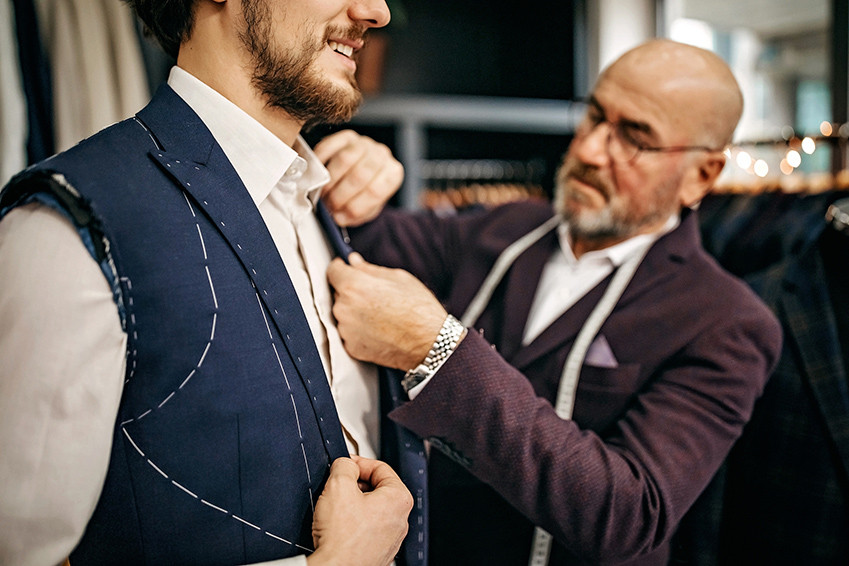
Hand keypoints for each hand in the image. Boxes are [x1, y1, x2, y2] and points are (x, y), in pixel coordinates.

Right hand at [308, 456, 412, 565]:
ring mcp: (390, 538)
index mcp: (399, 498)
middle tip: (337, 487)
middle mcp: (400, 519)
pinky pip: (366, 529)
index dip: (358, 462)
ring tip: (335, 509)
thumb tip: (345, 464)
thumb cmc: (342, 538)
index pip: (380, 467)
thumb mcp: (338, 486)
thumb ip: (344, 465)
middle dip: (355, 485)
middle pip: (376, 488)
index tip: (345, 465)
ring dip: (352, 505)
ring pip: (370, 509)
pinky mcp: (378, 551)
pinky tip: (339, 528)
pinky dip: (353, 524)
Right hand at [313, 130, 403, 226]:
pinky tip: (316, 175)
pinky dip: (320, 163)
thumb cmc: (365, 191)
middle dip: (340, 195)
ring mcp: (363, 143)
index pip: (375, 191)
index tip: (340, 216)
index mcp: (392, 173)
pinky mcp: (345, 136)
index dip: (354, 206)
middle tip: (329, 206)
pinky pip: (329, 147)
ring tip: (323, 193)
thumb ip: (355, 214)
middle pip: (359, 175)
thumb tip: (339, 216)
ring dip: (330, 180)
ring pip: (345, 159)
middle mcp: (381, 155)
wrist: (363, 174)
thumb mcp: (366, 208)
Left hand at [327, 253, 451, 369]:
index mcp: (353, 285)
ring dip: (356, 312)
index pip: (333, 271)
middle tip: (376, 297)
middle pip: (339, 294)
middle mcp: (343, 307)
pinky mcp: (351, 347)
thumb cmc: (418, 309)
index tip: (347, 270)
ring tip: (381, 316)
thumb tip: (354, 261)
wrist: (429, 343)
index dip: (342, 268)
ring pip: (344, 314)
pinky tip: (380, 330)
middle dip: (352, 292)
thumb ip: (370, 269)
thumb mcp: (398, 278)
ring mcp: (346, 330)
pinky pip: (351, 333)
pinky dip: (361, 331)